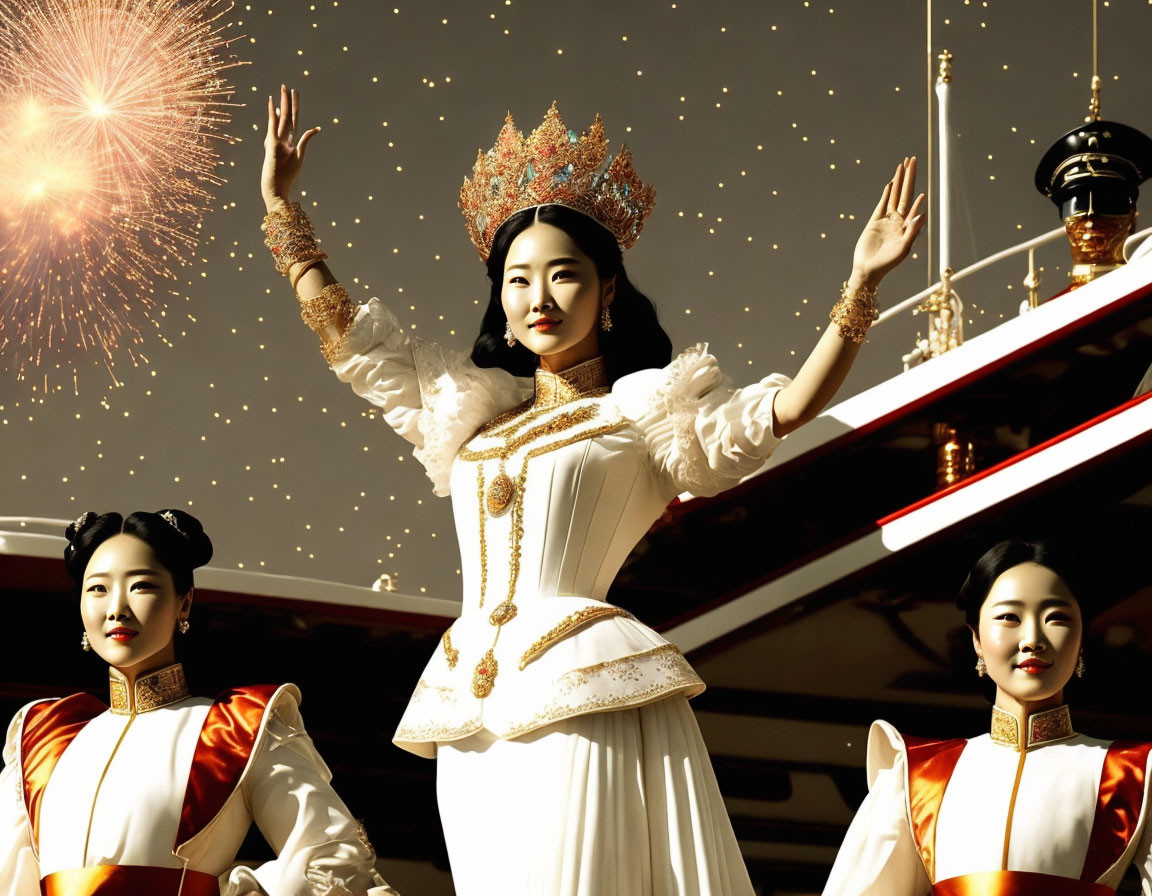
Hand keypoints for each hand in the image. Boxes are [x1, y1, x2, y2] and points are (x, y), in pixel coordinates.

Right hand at [261, 85, 320, 210]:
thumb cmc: (287, 176)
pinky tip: (275, 104)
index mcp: (289, 141)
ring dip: (283, 103)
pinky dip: (274, 115)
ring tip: (283, 89)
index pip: (293, 121)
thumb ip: (306, 141)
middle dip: (287, 101)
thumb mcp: (300, 157)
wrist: (276, 188)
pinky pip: (273, 126)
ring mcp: (276, 140)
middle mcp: (282, 138)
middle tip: (287, 86)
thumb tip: (316, 128)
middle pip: (287, 116)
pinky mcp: (271, 144)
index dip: (295, 108)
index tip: (294, 96)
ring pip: (281, 118)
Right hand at [850, 157, 924, 287]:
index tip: (922, 182)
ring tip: (902, 165)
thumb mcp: (903, 249)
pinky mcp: (874, 221)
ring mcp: (887, 220)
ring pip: (894, 195)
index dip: (917, 191)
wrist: (868, 270)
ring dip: (898, 180)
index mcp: (907, 227)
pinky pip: (882, 203)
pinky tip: (891, 183)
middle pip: (905, 193)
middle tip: (912, 159)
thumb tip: (922, 214)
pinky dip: (886, 193)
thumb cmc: (887, 264)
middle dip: (909, 176)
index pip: (914, 204)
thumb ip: (913, 231)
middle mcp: (899, 220)